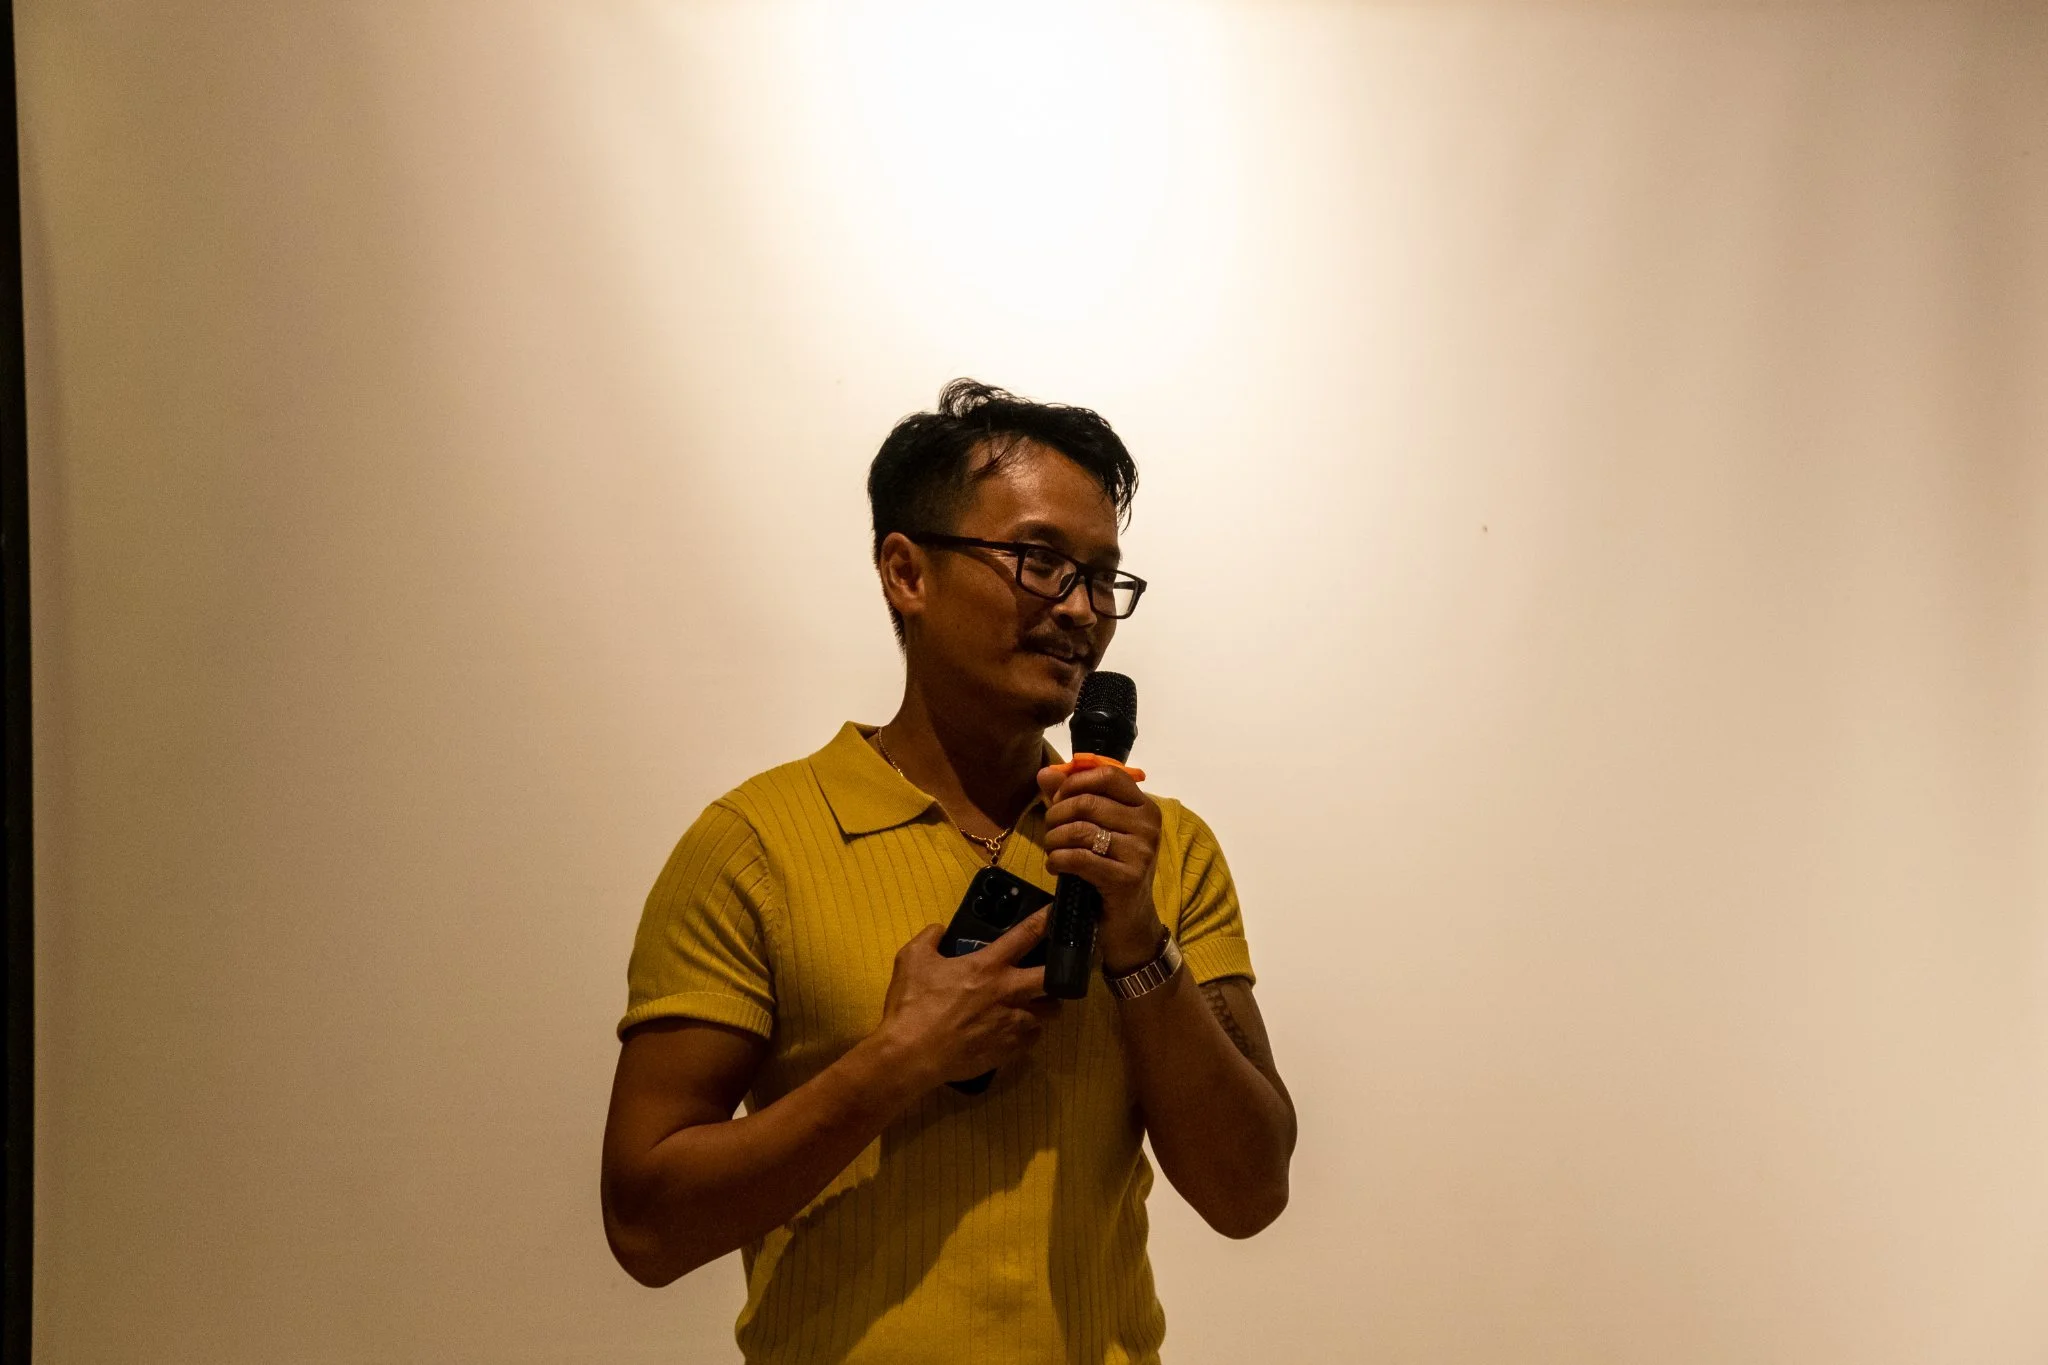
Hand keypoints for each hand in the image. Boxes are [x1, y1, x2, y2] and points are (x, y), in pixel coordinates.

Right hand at [874, 909, 1057, 1088]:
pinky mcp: (1011, 1048)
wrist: (912, 1054)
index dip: (1045, 920)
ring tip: (1035, 1003)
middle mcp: (1008, 991)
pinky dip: (1029, 1031)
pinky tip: (1017, 1029)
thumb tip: (940, 930)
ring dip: (1046, 1004)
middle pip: (1053, 977)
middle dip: (1060, 972)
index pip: (1026, 935)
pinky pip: (1034, 1037)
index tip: (1056, 914)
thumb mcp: (911, 959)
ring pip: (1050, 1011)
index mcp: (987, 966)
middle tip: (1054, 972)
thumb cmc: (912, 1005)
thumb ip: (929, 937)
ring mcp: (1013, 1022)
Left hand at [1036, 761, 1164, 972]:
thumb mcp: (1094, 829)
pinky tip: (1055, 867)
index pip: (1108, 774)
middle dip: (1057, 814)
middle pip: (1088, 802)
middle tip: (1050, 830)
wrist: (1129, 921)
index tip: (1058, 799)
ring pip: (1080, 830)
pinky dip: (1057, 860)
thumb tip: (1044, 772)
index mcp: (1144, 807)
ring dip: (1054, 839)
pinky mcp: (1126, 879)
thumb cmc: (1111, 869)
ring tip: (1052, 850)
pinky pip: (1079, 858)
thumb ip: (1071, 798)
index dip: (1075, 782)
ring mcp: (1141, 853)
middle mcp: (1148, 826)